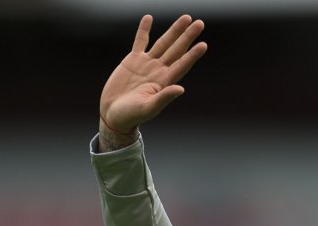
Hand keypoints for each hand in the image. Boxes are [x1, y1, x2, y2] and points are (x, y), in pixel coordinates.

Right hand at [98, 14, 206, 149]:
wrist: (114, 114)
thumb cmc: (131, 116)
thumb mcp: (148, 108)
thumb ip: (164, 98)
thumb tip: (181, 89)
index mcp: (164, 82)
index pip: (181, 65)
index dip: (192, 55)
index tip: (203, 45)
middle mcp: (158, 70)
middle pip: (176, 50)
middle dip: (188, 36)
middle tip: (200, 23)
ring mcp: (146, 64)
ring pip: (163, 43)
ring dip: (174, 30)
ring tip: (186, 18)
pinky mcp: (132, 60)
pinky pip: (140, 41)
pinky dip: (144, 30)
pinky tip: (149, 18)